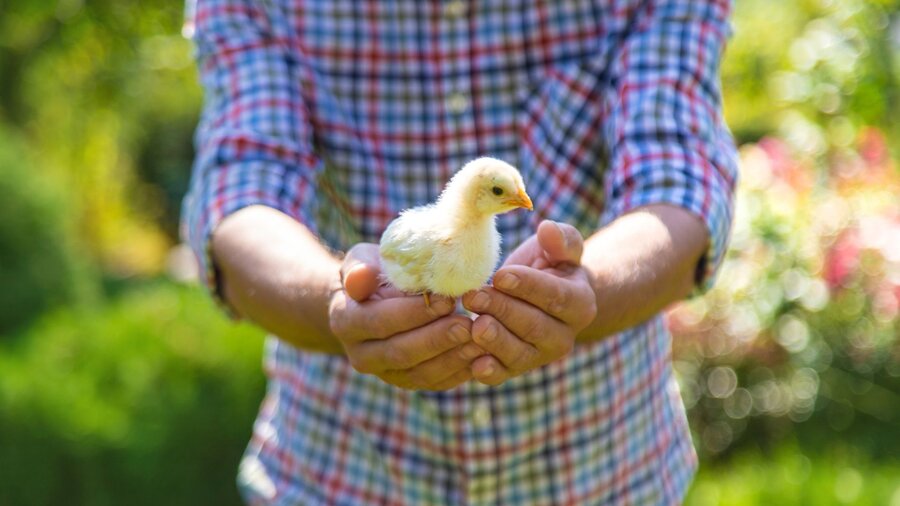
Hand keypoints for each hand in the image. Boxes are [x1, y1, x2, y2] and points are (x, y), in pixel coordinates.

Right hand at [328, 243, 484, 389]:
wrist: (371, 303)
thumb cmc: (372, 274)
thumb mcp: (362, 262)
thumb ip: (360, 269)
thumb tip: (359, 277)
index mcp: (345, 322)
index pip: (378, 322)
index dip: (412, 313)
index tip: (445, 299)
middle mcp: (361, 355)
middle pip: (400, 352)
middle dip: (436, 339)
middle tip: (467, 324)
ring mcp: (385, 372)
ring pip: (419, 373)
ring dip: (451, 358)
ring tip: (479, 340)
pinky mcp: (408, 381)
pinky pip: (434, 383)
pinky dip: (459, 371)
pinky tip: (481, 356)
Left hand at [462, 221, 596, 385]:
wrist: (539, 298)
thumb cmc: (548, 265)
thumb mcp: (558, 247)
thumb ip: (561, 239)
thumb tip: (548, 230)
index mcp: (580, 303)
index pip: (556, 297)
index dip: (528, 287)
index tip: (501, 275)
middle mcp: (564, 336)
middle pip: (534, 327)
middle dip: (503, 311)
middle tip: (474, 296)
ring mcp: (539, 356)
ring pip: (518, 354)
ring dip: (494, 341)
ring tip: (473, 326)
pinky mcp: (515, 368)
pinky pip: (503, 375)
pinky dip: (489, 372)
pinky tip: (474, 364)